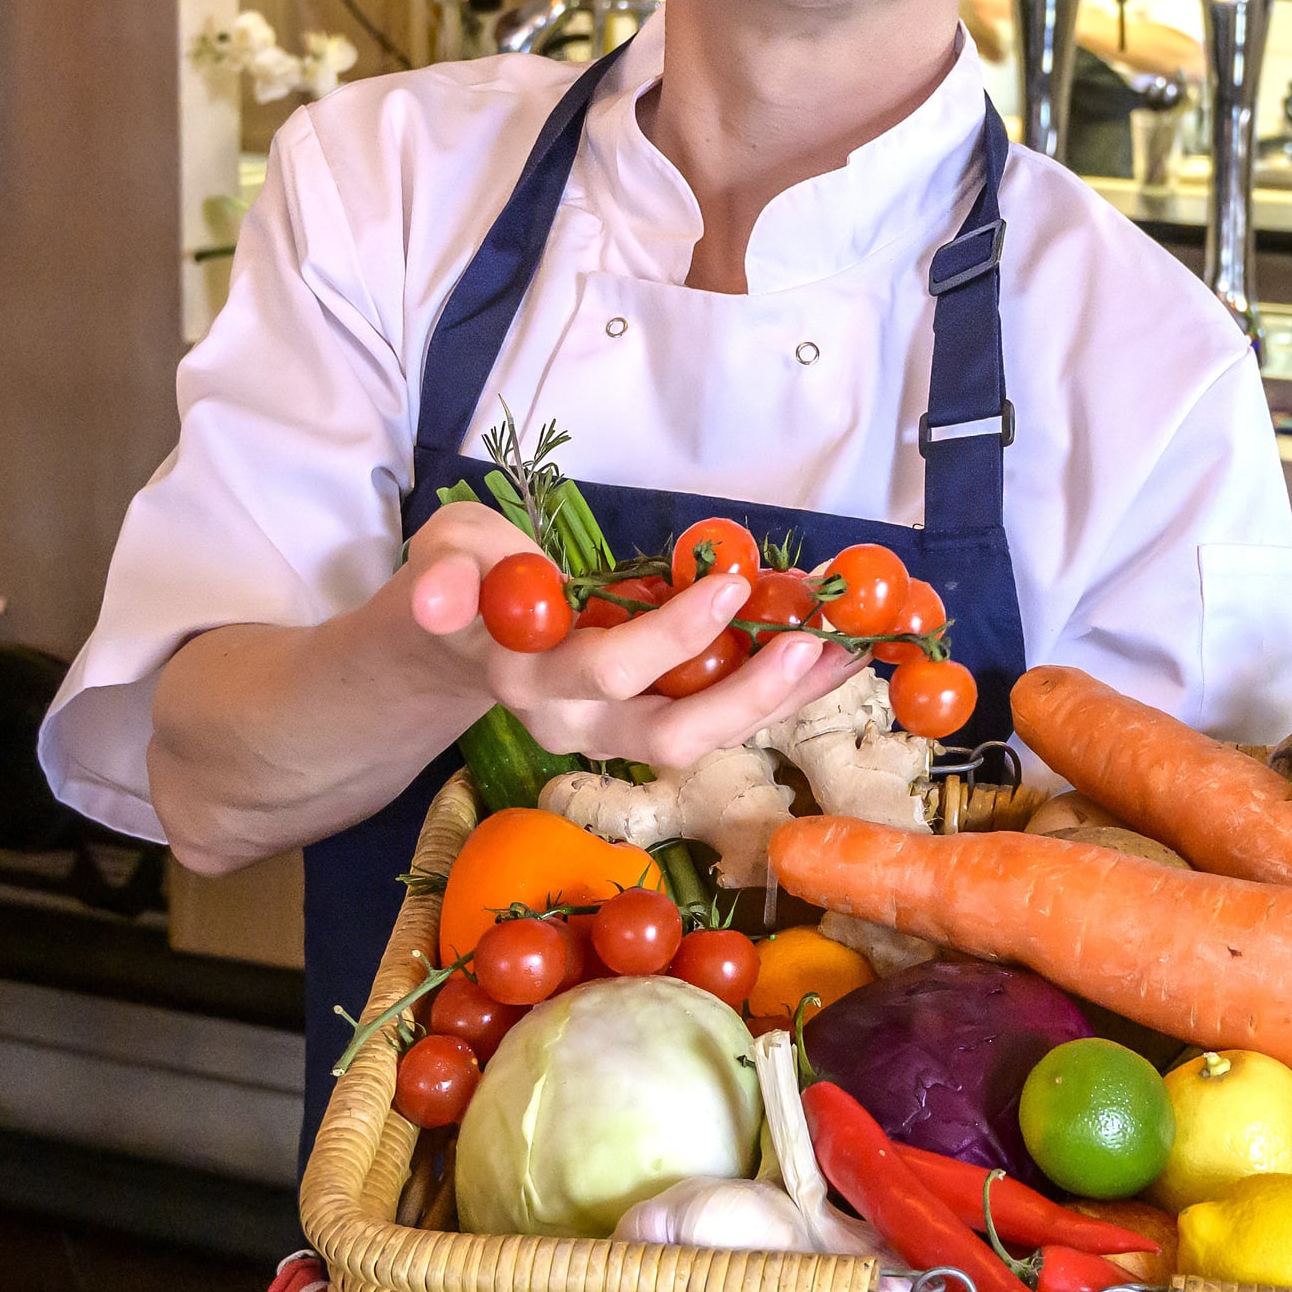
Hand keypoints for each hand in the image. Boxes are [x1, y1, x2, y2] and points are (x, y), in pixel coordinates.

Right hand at [396, 502, 862, 768]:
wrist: (461, 643)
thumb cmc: (466, 580)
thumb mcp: (445, 553)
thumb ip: (448, 573)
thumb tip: (442, 601)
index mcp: (529, 677)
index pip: (609, 669)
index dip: (674, 635)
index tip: (733, 583)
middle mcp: (577, 722)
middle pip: (670, 734)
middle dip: (749, 693)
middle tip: (811, 639)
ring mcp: (617, 735)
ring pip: (708, 738)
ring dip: (782, 697)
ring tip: (848, 649)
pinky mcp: (652, 726)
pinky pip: (722, 719)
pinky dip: (778, 689)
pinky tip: (831, 656)